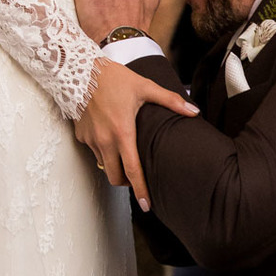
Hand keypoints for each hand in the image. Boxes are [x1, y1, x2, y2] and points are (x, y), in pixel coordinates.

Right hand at [75, 57, 197, 208]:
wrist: (81, 69)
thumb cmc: (116, 78)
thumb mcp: (145, 87)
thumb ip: (171, 101)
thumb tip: (195, 111)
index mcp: (122, 133)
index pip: (132, 171)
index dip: (140, 190)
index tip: (146, 206)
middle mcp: (104, 141)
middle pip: (115, 177)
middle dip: (127, 182)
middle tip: (137, 176)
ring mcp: (90, 139)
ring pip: (104, 164)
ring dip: (115, 164)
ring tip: (124, 151)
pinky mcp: (81, 135)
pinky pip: (94, 150)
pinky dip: (102, 149)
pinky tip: (108, 134)